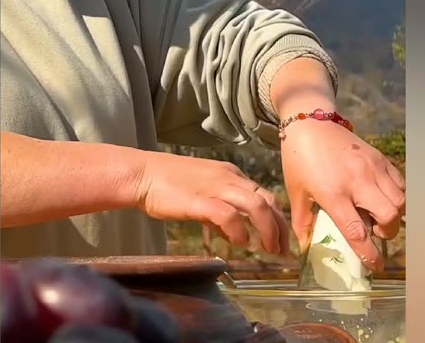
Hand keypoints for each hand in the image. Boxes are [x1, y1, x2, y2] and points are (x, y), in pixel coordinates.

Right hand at [133, 150, 290, 255]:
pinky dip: (239, 230)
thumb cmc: (167, 186)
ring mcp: (215, 187)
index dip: (277, 218)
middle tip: (283, 250)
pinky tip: (240, 243)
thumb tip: (233, 234)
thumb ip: (219, 213)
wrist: (141, 174)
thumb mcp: (201, 195)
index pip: (265, 195)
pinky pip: (228, 215)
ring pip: (255, 204)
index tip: (282, 239)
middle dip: (279, 227)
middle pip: (267, 200)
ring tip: (269, 250)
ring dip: (268, 230)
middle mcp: (229, 178)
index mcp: (231, 175)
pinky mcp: (200, 200)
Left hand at [281, 113, 405, 271]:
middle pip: (390, 215)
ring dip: (394, 214)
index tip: (375, 266)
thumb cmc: (298, 158)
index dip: (369, 253)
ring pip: (400, 200)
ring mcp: (372, 167)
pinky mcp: (379, 158)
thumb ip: (302, 223)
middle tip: (375, 232)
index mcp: (334, 193)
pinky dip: (397, 196)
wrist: (310, 122)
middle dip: (388, 232)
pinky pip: (400, 183)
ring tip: (378, 215)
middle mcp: (358, 180)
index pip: (358, 231)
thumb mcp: (296, 192)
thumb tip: (305, 249)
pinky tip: (382, 197)